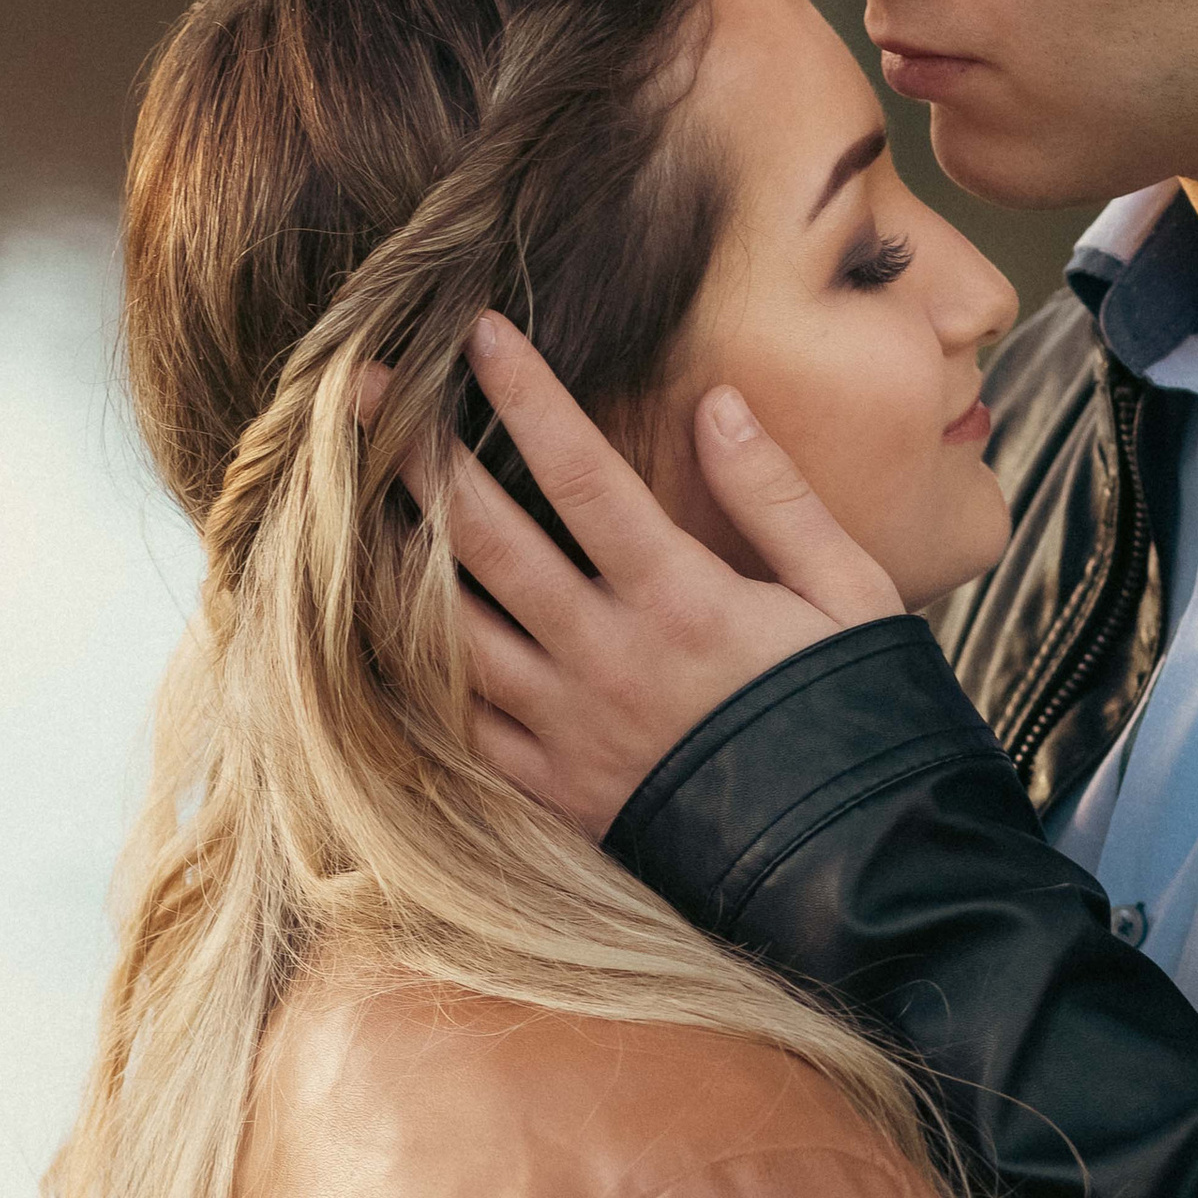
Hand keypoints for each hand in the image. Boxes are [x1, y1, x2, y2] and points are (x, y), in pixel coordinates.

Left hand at [415, 310, 900, 833]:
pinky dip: (407, 672)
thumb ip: (776, 495)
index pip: (583, 473)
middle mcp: (608, 658)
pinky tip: (368, 625)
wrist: (854, 866)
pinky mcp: (554, 792)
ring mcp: (570, 730)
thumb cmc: (860, 718)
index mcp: (683, 599)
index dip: (526, 395)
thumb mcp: (851, 594)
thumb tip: (716, 402)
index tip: (479, 331)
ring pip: (446, 630)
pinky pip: (455, 726)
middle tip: (363, 389)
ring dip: (388, 556)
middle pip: (485, 540)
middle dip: (418, 453)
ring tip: (338, 496)